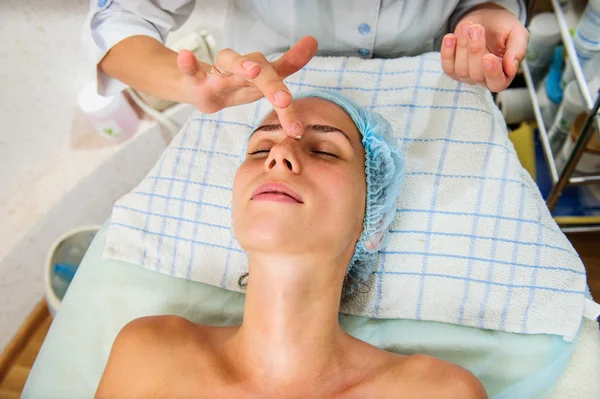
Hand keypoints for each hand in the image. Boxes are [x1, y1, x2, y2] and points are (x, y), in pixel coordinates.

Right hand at [176, 36, 317, 137]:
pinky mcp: (197, 80)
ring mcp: (219, 72)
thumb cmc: (237, 85)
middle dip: (273, 85)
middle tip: (283, 101)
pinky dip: (189, 64)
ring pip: (230, 62)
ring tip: (253, 71)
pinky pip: (192, 70)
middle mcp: (242, 67)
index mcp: (258, 70)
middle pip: (260, 72)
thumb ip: (288, 63)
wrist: (202, 90)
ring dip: (242, 65)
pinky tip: (186, 57)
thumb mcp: (263, 79)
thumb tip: (313, 41)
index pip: (277, 79)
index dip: (289, 97)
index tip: (297, 125)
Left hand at [440, 4, 528, 91]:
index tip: (488, 57)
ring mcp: (467, 75)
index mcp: (504, 74)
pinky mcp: (453, 69)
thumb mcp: (517, 34)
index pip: (497, 83)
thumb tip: (511, 68)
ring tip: (468, 26)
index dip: (492, 73)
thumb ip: (518, 50)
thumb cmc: (504, 29)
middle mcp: (484, 79)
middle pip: (476, 74)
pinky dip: (447, 52)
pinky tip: (450, 37)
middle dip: (475, 50)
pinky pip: (447, 66)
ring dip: (462, 46)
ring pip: (461, 69)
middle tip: (476, 29)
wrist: (487, 19)